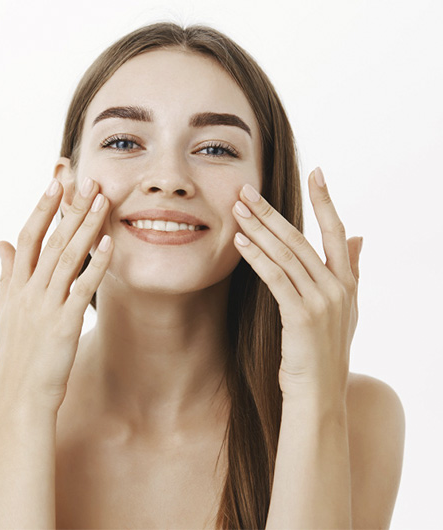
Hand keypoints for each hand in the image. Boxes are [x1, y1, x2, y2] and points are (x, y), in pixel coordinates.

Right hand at [0, 177, 112, 409]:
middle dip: (68, 208)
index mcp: (14, 287)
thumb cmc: (16, 355)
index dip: (41, 208)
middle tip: (86, 180)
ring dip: (85, 227)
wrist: (20, 398)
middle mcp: (28, 292)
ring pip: (66, 258)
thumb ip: (5, 274)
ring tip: (102, 201)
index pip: (27, 238)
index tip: (55, 183)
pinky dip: (96, 265)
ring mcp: (45, 307)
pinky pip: (83, 288)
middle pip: (49, 241)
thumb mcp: (4, 312)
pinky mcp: (64, 324)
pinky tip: (109, 243)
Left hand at [231, 168, 362, 401]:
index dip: (327, 200)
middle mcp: (338, 288)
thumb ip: (349, 271)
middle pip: (302, 238)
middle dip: (272, 212)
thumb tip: (358, 237)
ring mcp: (322, 301)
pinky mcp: (302, 316)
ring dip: (258, 229)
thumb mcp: (343, 310)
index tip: (317, 171)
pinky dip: (257, 257)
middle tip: (247, 189)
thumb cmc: (323, 354)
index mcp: (347, 283)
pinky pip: (276, 278)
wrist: (320, 396)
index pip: (336, 231)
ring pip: (286, 254)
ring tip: (237, 209)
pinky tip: (240, 242)